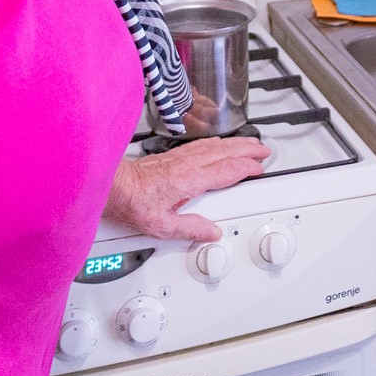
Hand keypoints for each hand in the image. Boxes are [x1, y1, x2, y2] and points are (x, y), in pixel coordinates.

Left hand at [103, 137, 269, 242]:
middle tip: (264, 150)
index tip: (259, 168)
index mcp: (190, 180)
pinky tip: (219, 145)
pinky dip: (218, 143)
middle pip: (226, 151)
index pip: (228, 169)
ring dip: (235, 143)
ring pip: (215, 145)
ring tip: (249, 144)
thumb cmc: (131, 203)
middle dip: (248, 149)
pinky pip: (202, 145)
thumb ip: (190, 228)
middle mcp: (187, 164)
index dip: (247, 167)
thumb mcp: (162, 226)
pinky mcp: (171, 155)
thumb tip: (211, 232)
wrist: (112, 185)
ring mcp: (180, 156)